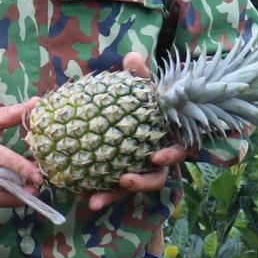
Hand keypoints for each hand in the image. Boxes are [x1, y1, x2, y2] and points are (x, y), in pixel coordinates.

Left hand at [87, 52, 198, 212]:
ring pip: (131, 189)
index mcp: (168, 139)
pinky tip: (82, 197)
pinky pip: (112, 190)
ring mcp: (140, 172)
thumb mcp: (145, 89)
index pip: (175, 151)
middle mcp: (158, 161)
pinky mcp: (122, 179)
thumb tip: (132, 56)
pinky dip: (99, 193)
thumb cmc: (146, 104)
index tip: (157, 157)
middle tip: (125, 181)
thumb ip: (141, 75)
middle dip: (141, 183)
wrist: (138, 115)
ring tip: (94, 201)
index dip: (170, 156)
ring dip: (114, 196)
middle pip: (156, 179)